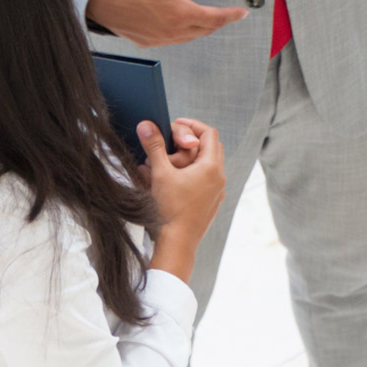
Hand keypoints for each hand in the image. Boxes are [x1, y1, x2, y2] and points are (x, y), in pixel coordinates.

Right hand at [89, 0, 247, 46]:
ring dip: (202, 28)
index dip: (231, 15)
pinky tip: (182, 23)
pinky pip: (174, 40)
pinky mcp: (148, 43)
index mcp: (179, 12)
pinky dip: (184, 32)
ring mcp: (160, 40)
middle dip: (219, 21)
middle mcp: (173, 31)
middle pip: (205, 30)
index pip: (215, 18)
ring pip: (190, 37)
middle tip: (228, 14)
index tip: (243, 12)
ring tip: (208, 18)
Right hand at [142, 119, 225, 282]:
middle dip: (193, 139)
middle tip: (173, 140)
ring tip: (172, 160)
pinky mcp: (213, 202)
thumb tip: (146, 124)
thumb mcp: (159, 173)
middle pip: (212, 146)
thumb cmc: (169, 209)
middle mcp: (219, 177)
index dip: (192, 125)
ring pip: (211, 164)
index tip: (175, 125)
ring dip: (193, 157)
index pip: (209, 133)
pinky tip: (178, 179)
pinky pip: (208, 180)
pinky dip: (195, 173)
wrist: (177, 243)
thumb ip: (154, 146)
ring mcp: (218, 191)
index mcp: (211, 166)